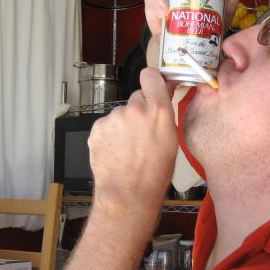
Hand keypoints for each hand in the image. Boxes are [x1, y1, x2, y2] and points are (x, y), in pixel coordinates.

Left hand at [87, 68, 178, 217]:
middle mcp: (134, 109)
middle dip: (139, 111)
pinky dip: (110, 136)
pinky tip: (117, 152)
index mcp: (158, 110)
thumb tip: (164, 92)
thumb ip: (164, 112)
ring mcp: (113, 118)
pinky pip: (106, 126)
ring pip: (120, 115)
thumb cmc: (154, 174)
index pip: (150, 76)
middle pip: (136, 99)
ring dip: (123, 126)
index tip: (153, 87)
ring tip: (128, 149)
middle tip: (142, 133)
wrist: (128, 194)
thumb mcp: (171, 140)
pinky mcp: (97, 128)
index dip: (151, 81)